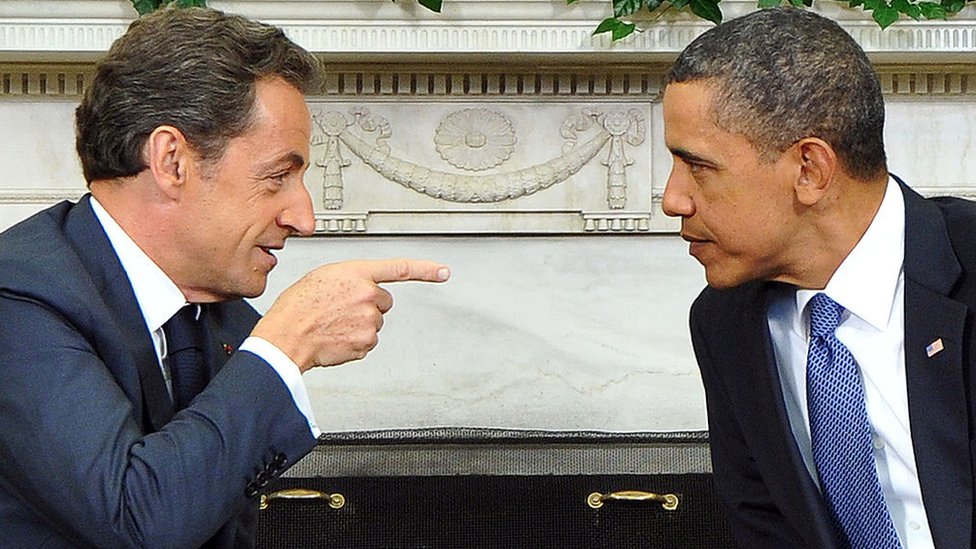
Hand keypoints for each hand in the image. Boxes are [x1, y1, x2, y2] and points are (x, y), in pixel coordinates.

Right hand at [251, 259, 449, 371]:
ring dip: (359, 324)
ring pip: (374, 323)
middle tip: (341, 309)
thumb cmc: (298, 306)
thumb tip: (361, 287)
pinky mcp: (366, 342)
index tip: (443, 272)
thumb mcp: (323, 277)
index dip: (426, 270)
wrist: (286, 336)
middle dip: (367, 305)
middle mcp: (368, 295)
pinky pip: (367, 341)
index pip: (400, 268)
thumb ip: (350, 278)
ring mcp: (369, 320)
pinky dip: (354, 341)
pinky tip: (335, 336)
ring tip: (333, 323)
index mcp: (357, 273)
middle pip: (383, 301)